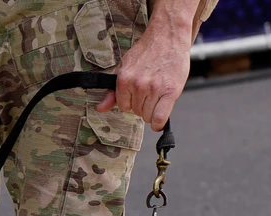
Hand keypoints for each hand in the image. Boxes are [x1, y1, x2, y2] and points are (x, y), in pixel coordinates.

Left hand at [95, 7, 193, 130]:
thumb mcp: (124, 67)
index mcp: (124, 79)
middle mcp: (138, 84)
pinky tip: (159, 120)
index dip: (132, 103)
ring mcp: (154, 88)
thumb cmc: (147, 51)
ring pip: (148, 116)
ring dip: (153, 111)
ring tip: (158, 95)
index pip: (123, 107)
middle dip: (143, 105)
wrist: (167, 37)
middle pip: (137, 112)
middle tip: (151, 91)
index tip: (139, 95)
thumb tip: (100, 108)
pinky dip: (158, 123)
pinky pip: (160, 118)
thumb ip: (113, 90)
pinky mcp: (170, 92)